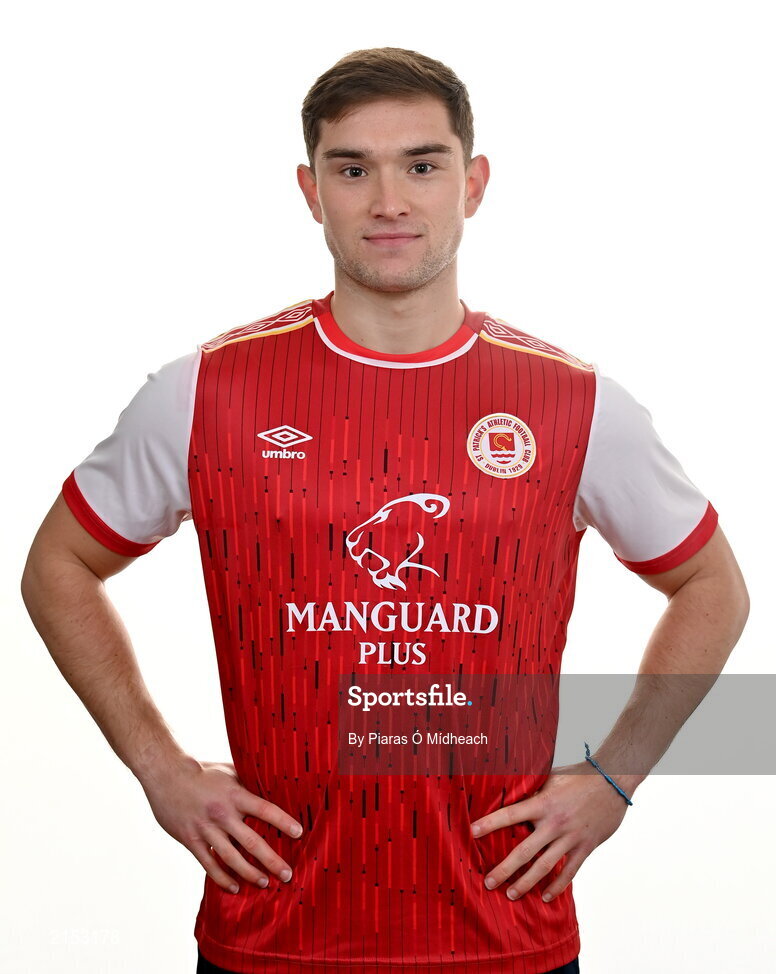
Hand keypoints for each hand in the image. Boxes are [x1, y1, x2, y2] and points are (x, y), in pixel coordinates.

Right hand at [139, 755, 302, 894]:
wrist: (166, 774)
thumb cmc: (201, 770)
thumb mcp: (228, 771)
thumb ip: (247, 782)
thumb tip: (270, 785)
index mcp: (234, 794)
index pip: (265, 809)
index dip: (283, 821)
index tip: (299, 833)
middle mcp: (222, 814)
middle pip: (252, 842)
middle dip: (272, 861)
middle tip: (288, 874)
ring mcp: (206, 829)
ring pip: (232, 858)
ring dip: (250, 873)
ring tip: (265, 883)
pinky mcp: (191, 840)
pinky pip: (209, 864)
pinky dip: (222, 878)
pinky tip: (235, 887)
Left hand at [470, 760, 630, 901]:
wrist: (613, 782)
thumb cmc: (579, 776)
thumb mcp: (551, 777)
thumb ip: (533, 789)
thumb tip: (510, 790)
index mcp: (543, 802)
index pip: (511, 814)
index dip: (490, 823)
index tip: (472, 832)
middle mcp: (555, 823)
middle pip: (525, 851)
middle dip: (504, 869)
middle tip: (488, 882)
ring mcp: (571, 837)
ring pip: (545, 866)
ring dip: (527, 883)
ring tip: (511, 894)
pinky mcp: (585, 847)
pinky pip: (569, 871)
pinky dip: (557, 886)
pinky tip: (545, 896)